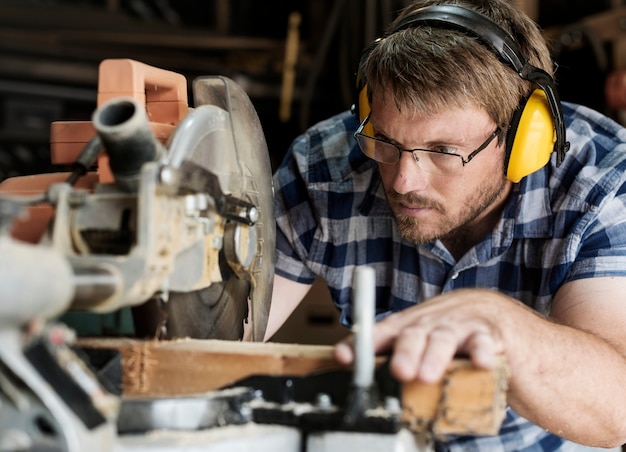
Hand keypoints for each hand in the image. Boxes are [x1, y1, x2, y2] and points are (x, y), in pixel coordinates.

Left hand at [334, 288, 508, 382]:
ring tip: (426, 376)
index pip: (382, 331)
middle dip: (403, 352)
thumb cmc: (457, 338)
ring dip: (434, 356)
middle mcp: (434, 322)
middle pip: (413, 333)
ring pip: (444, 338)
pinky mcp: (492, 335)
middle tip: (399, 372)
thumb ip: (400, 359)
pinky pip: (486, 342)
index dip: (363, 343)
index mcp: (414, 325)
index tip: (344, 356)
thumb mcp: (426, 346)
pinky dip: (483, 352)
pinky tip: (481, 363)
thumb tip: (365, 379)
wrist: (506, 320)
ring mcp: (463, 325)